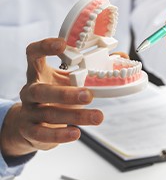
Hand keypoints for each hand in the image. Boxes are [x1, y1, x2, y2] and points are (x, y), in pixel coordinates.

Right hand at [0, 38, 103, 157]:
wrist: (31, 125)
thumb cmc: (56, 97)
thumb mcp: (70, 81)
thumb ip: (92, 69)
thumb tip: (121, 56)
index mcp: (39, 73)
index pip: (33, 54)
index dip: (45, 47)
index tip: (62, 44)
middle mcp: (30, 90)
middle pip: (42, 90)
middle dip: (66, 93)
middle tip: (89, 95)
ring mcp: (29, 111)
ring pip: (49, 113)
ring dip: (75, 116)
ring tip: (98, 117)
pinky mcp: (30, 130)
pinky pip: (43, 133)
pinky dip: (60, 135)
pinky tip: (76, 133)